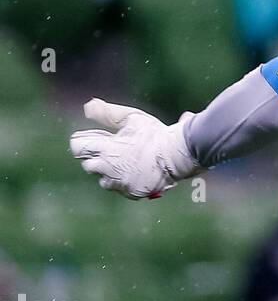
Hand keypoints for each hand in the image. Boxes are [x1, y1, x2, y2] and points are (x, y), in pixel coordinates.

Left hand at [69, 99, 198, 199]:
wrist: (178, 155)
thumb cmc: (154, 134)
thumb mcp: (131, 118)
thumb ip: (107, 113)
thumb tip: (87, 107)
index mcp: (104, 149)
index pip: (77, 147)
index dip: (85, 141)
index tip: (97, 138)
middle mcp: (107, 169)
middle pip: (88, 165)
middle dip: (97, 157)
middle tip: (115, 149)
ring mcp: (119, 183)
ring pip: (103, 180)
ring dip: (110, 172)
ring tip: (127, 162)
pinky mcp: (131, 193)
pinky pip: (120, 189)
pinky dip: (125, 182)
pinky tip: (138, 172)